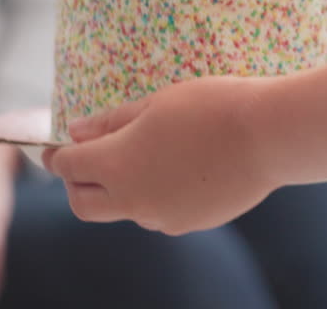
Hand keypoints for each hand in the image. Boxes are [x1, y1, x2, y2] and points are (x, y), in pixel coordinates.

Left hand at [44, 61, 326, 235]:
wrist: (269, 135)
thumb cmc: (213, 107)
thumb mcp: (157, 103)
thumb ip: (112, 122)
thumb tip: (76, 133)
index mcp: (117, 165)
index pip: (67, 167)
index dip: (57, 155)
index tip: (57, 146)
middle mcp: (133, 200)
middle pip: (84, 205)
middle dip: (77, 184)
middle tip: (87, 162)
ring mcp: (163, 217)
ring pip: (125, 211)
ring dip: (121, 191)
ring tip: (147, 159)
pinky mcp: (193, 223)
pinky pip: (160, 214)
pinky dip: (157, 196)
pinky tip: (181, 170)